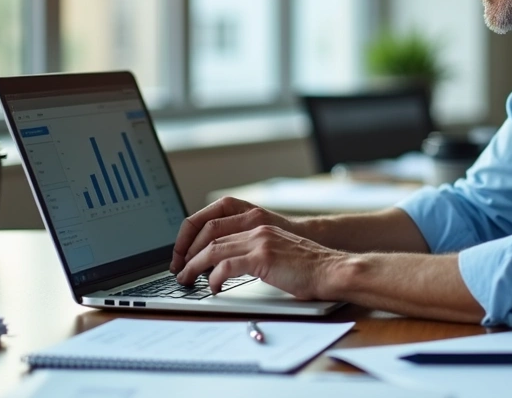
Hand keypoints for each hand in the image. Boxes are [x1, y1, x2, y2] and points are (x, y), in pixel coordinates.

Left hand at [175, 225, 345, 299]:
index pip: (215, 225)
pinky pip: (226, 265)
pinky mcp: (263, 257)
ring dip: (194, 266)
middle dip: (188, 253)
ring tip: (187, 280)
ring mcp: (259, 241)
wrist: (331, 270)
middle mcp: (256, 229)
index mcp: (257, 225)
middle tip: (179, 271)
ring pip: (213, 249)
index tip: (184, 257)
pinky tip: (213, 287)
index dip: (194, 241)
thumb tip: (225, 267)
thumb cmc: (308, 269)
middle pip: (209, 235)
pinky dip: (214, 277)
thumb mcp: (276, 253)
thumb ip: (254, 253)